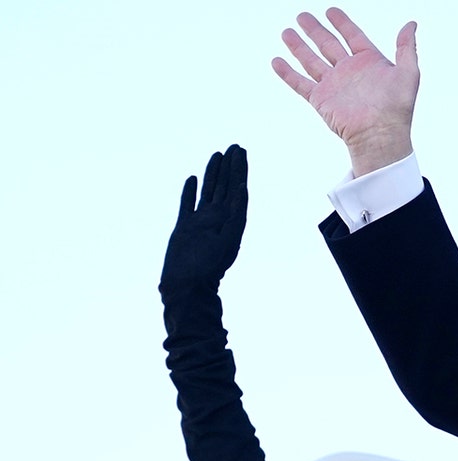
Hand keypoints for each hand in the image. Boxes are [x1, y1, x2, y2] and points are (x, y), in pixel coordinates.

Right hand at [161, 145, 248, 291]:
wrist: (187, 286)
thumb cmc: (207, 267)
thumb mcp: (226, 238)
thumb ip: (234, 215)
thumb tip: (242, 189)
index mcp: (231, 221)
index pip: (238, 189)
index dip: (240, 170)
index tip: (241, 153)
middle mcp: (218, 219)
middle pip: (225, 186)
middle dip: (231, 167)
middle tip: (235, 147)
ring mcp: (201, 222)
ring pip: (208, 191)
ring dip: (213, 174)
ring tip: (217, 155)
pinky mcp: (184, 227)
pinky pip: (188, 204)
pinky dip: (190, 191)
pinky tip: (193, 179)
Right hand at [272, 8, 418, 176]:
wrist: (380, 135)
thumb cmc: (397, 108)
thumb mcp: (408, 73)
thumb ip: (406, 47)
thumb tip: (411, 24)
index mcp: (369, 62)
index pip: (353, 36)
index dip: (342, 23)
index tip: (330, 10)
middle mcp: (349, 71)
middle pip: (328, 44)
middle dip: (314, 30)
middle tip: (303, 16)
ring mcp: (334, 85)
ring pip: (311, 60)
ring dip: (298, 47)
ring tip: (287, 32)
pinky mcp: (321, 99)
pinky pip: (300, 83)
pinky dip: (287, 73)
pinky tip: (277, 61)